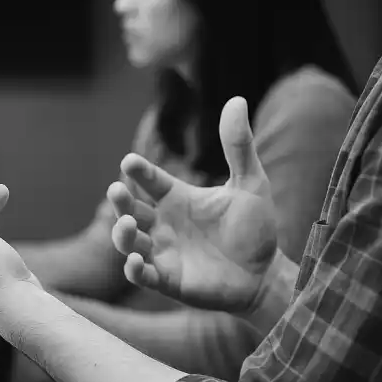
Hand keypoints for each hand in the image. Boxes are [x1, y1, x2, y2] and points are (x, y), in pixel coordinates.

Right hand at [109, 97, 279, 313]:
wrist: (265, 276)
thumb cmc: (255, 229)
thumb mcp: (251, 183)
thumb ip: (239, 146)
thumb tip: (236, 100)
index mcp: (178, 199)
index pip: (151, 180)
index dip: (139, 171)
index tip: (130, 161)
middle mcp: (164, 224)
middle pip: (131, 209)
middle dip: (120, 201)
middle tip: (116, 190)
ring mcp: (163, 253)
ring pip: (129, 241)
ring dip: (121, 234)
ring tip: (127, 224)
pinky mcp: (167, 281)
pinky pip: (143, 275)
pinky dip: (135, 270)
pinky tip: (136, 262)